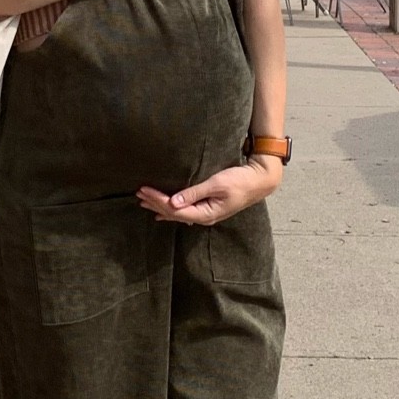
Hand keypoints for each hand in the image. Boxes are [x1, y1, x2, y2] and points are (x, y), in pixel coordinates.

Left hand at [137, 155, 281, 225]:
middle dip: (155, 203)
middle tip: (138, 193)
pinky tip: (163, 211)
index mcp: (206, 213)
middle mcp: (204, 217)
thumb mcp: (217, 184)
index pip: (175, 210)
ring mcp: (206, 214)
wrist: (259, 181)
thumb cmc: (240, 181)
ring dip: (160, 206)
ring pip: (178, 213)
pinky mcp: (208, 208)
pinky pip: (185, 211)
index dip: (158, 200)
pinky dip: (171, 208)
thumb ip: (194, 193)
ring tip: (144, 201)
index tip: (143, 190)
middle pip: (174, 213)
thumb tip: (172, 203)